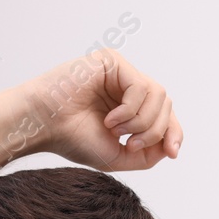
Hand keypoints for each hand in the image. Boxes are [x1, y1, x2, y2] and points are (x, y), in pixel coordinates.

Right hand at [25, 49, 182, 171]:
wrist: (45, 125)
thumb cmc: (72, 139)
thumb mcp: (116, 157)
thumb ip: (146, 155)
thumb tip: (170, 146)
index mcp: (129, 107)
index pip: (164, 115)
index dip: (174, 132)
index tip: (172, 152)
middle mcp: (127, 88)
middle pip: (166, 105)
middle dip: (155, 131)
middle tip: (130, 144)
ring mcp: (121, 73)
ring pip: (159, 95)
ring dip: (142, 121)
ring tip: (115, 131)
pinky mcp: (113, 61)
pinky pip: (140, 86)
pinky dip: (130, 110)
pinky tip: (110, 119)